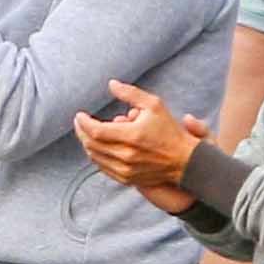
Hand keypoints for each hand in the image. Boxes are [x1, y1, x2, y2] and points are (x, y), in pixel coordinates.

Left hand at [73, 80, 203, 207]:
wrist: (184, 161)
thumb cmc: (170, 131)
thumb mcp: (154, 105)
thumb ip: (131, 93)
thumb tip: (111, 84)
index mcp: (132, 136)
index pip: (96, 131)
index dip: (83, 123)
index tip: (79, 115)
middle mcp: (126, 155)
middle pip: (91, 145)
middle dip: (82, 132)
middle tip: (80, 122)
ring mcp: (125, 170)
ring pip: (95, 157)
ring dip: (87, 144)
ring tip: (88, 133)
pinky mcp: (126, 179)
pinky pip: (103, 167)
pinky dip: (97, 156)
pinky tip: (98, 147)